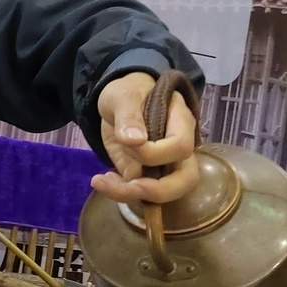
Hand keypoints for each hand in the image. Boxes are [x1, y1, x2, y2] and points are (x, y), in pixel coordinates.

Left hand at [90, 71, 198, 203]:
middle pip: (185, 180)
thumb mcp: (124, 95)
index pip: (181, 146)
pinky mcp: (145, 176)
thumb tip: (135, 140)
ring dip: (130, 194)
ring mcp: (163, 165)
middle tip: (129, 187)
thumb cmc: (128, 92)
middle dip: (156, 190)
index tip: (128, 143)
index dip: (155, 153)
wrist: (116, 102)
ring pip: (162, 193)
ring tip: (101, 182)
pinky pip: (139, 193)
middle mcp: (178, 149)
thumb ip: (129, 115)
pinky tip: (101, 181)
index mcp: (180, 122)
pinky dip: (119, 192)